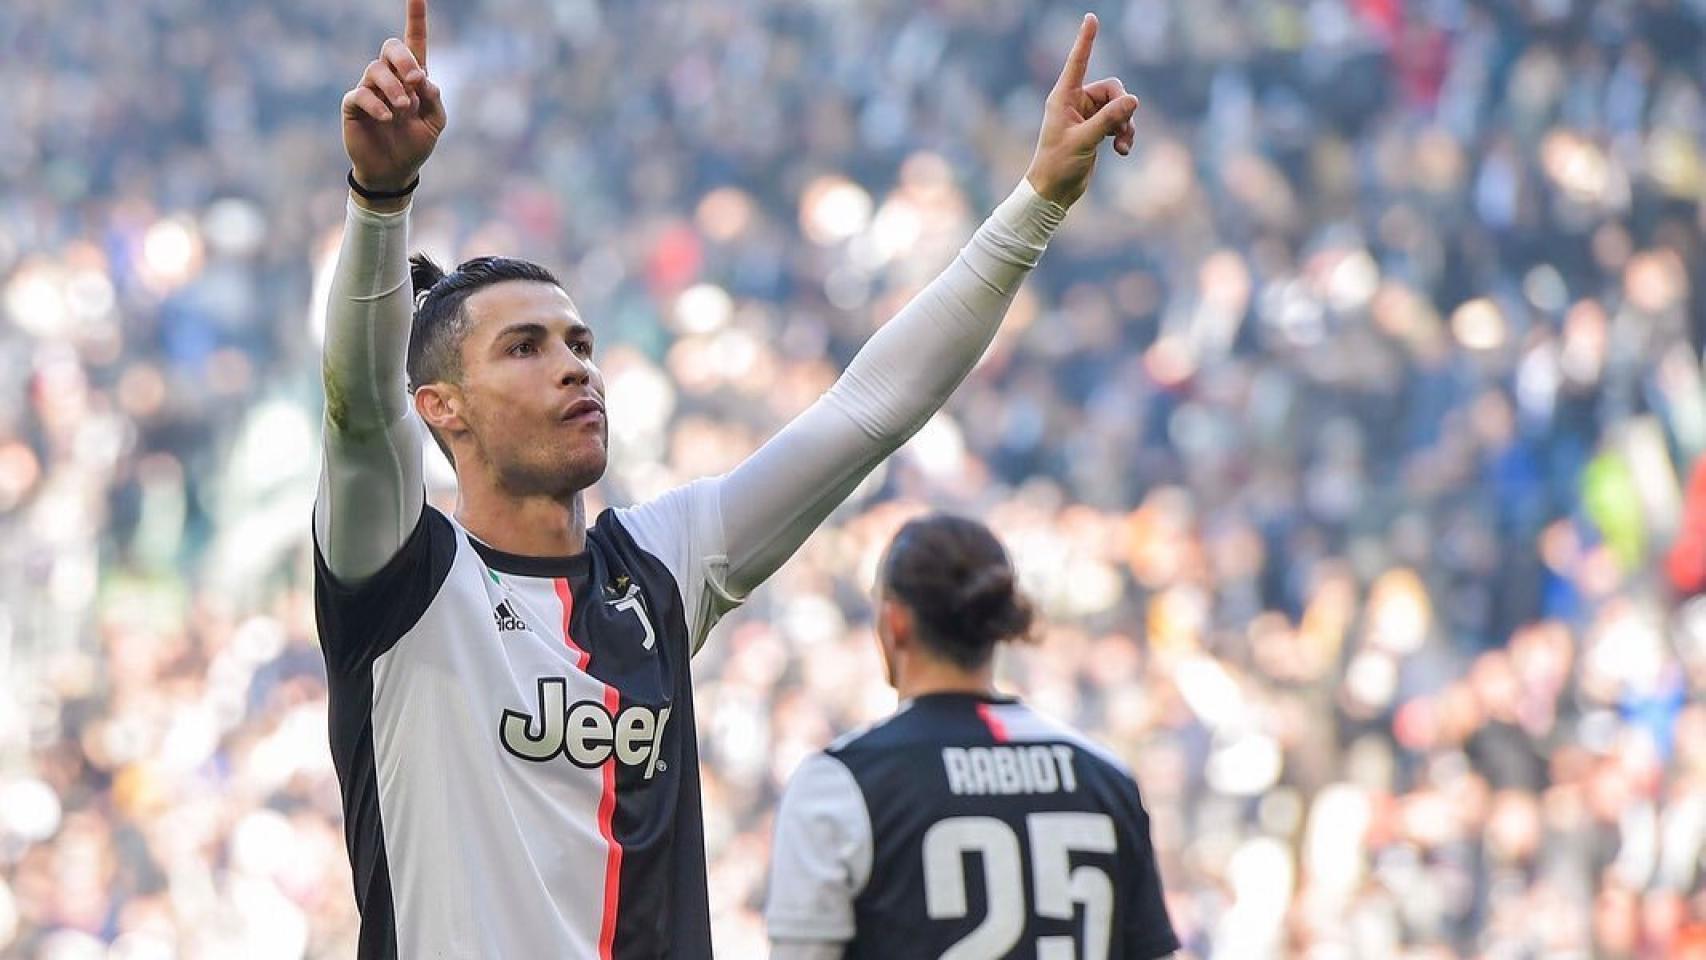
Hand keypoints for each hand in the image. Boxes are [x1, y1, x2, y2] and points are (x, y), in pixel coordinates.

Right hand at [341, 0, 445, 209]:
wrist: (395, 171)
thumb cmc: (415, 145)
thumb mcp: (436, 123)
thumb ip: (435, 100)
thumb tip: (425, 80)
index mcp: (412, 77)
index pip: (414, 39)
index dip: (415, 16)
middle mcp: (389, 77)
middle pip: (391, 47)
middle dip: (404, 59)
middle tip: (416, 81)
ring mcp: (369, 89)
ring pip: (375, 69)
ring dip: (393, 88)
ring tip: (404, 110)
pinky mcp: (353, 105)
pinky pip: (360, 93)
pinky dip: (377, 104)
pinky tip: (389, 118)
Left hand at [1024, 13, 1138, 207]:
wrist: (1053, 192)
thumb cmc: (1058, 165)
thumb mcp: (1084, 141)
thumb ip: (1109, 120)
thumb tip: (1134, 100)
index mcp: (1063, 98)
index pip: (1077, 62)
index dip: (1086, 40)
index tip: (1091, 18)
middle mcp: (1075, 102)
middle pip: (1112, 88)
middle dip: (1123, 107)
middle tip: (1123, 129)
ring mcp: (1087, 115)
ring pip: (1119, 106)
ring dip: (1126, 125)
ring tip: (1123, 145)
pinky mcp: (1096, 129)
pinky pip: (1119, 121)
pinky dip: (1124, 134)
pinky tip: (1122, 151)